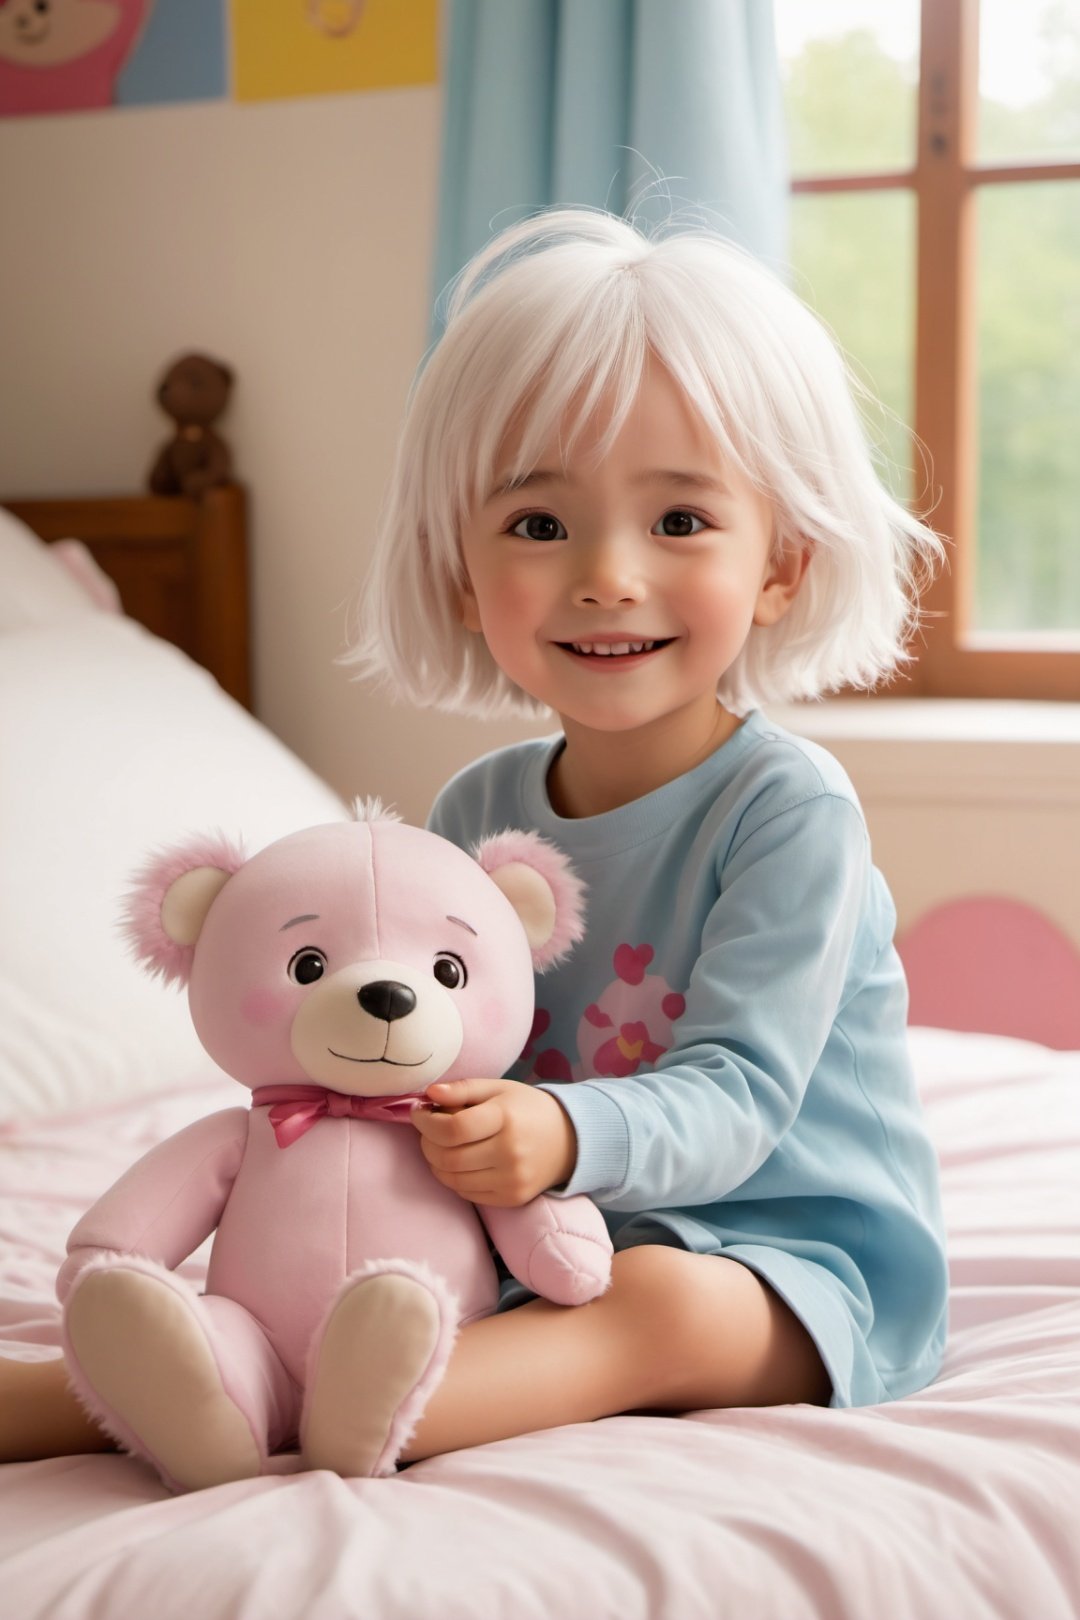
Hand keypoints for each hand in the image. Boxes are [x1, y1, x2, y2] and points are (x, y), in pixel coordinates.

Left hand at [410, 1077, 577, 1207]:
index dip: (426, 1122)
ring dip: (435, 1162)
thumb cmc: (527, 1109)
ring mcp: (512, 1179)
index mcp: (506, 1118)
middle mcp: (510, 1152)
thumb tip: (429, 1094)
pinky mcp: (511, 1198)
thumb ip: (463, 1088)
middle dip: (426, 1143)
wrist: (570, 1140)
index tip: (419, 1112)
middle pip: (448, 1157)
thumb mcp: (498, 1088)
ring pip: (452, 1179)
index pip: (453, 1128)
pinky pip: (466, 1193)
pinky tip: (458, 1161)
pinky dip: (453, 1178)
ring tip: (440, 1145)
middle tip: (427, 1129)